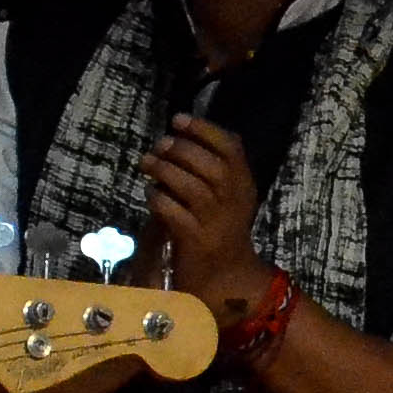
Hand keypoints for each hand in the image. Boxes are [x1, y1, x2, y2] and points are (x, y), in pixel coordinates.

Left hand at [143, 114, 277, 311]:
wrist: (227, 272)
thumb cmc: (220, 226)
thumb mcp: (227, 193)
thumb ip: (215, 165)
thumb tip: (185, 133)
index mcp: (244, 185)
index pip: (232, 149)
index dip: (205, 130)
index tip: (178, 120)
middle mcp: (234, 202)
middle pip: (213, 167)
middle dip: (183, 150)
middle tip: (160, 144)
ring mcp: (215, 222)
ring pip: (192, 189)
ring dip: (166, 171)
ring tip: (148, 163)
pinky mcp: (195, 240)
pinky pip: (173, 213)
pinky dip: (158, 199)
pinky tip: (150, 193)